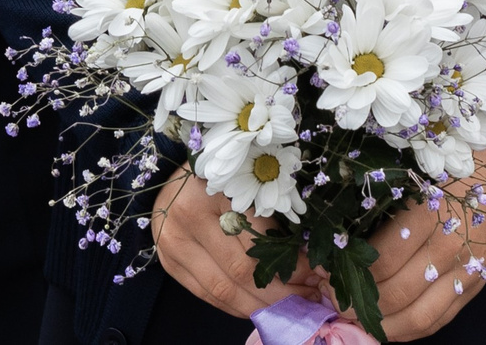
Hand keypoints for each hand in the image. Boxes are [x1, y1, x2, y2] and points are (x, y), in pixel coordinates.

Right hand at [151, 165, 312, 316]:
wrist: (173, 179)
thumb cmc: (220, 177)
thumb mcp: (248, 183)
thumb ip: (271, 216)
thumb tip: (305, 256)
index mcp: (215, 190)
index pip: (259, 238)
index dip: (289, 263)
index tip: (315, 274)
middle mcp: (189, 218)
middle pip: (240, 270)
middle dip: (279, 291)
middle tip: (307, 297)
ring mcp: (175, 244)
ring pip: (222, 289)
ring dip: (259, 306)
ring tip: (287, 308)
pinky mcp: (170, 263)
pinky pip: (206, 294)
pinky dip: (234, 306)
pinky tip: (257, 307)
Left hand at [336, 146, 485, 339]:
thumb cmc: (455, 166)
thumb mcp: (417, 174)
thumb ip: (383, 201)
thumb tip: (336, 231)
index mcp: (431, 212)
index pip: (382, 260)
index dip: (349, 272)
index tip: (325, 271)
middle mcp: (450, 247)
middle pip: (395, 293)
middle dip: (358, 302)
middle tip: (332, 297)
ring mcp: (467, 271)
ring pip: (417, 317)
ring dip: (380, 325)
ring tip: (354, 317)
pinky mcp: (476, 286)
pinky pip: (439, 320)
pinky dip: (409, 330)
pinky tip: (386, 326)